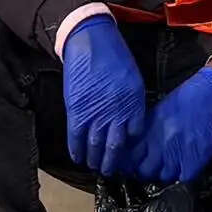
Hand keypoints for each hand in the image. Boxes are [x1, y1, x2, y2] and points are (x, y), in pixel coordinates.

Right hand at [58, 9, 146, 173]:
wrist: (91, 40)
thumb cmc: (114, 57)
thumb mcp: (132, 79)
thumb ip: (131, 104)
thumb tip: (128, 124)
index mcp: (134, 103)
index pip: (134, 135)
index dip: (130, 149)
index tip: (127, 156)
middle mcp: (117, 112)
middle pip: (115, 148)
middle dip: (112, 163)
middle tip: (111, 171)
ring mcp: (96, 113)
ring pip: (95, 147)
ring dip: (95, 161)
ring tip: (95, 167)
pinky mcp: (77, 111)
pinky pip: (76, 139)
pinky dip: (77, 151)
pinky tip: (79, 158)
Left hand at [138, 64, 211, 182]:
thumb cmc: (187, 99)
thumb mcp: (160, 110)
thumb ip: (146, 131)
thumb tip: (135, 147)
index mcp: (150, 130)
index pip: (131, 157)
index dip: (130, 163)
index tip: (132, 165)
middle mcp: (161, 144)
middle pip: (145, 171)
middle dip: (146, 171)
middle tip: (152, 167)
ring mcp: (178, 153)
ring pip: (164, 177)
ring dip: (165, 173)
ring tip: (170, 165)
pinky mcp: (195, 160)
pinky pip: (183, 178)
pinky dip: (183, 174)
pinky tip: (185, 166)